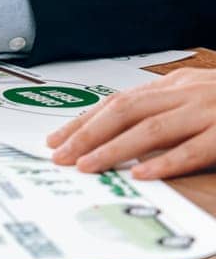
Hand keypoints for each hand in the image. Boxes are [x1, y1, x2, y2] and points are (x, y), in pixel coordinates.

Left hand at [48, 68, 215, 178]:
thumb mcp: (197, 98)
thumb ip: (163, 112)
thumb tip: (117, 135)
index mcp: (175, 84)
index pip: (119, 102)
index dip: (85, 122)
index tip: (58, 140)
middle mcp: (187, 94)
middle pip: (126, 111)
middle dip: (87, 134)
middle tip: (61, 155)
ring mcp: (208, 112)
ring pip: (151, 129)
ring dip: (113, 148)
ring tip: (86, 165)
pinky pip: (192, 150)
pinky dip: (164, 162)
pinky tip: (140, 174)